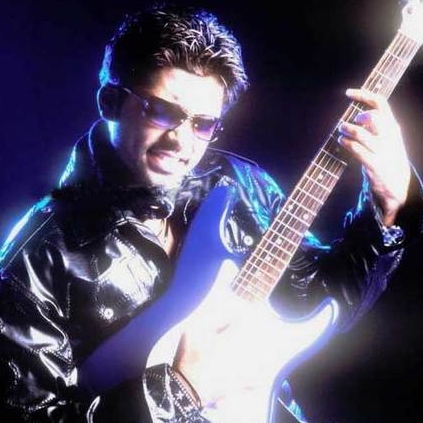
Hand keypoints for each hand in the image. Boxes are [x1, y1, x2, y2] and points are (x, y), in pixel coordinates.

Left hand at [338, 88, 410, 225]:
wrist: (397, 183)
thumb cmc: (387, 156)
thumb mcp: (388, 137)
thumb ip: (377, 125)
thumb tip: (359, 115)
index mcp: (392, 126)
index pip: (381, 103)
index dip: (364, 95)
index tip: (348, 93)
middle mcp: (389, 136)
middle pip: (373, 117)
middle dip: (358, 118)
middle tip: (349, 123)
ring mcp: (382, 150)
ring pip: (361, 133)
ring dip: (347, 130)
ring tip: (341, 131)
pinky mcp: (374, 163)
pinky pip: (357, 150)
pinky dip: (346, 143)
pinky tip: (342, 142)